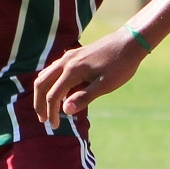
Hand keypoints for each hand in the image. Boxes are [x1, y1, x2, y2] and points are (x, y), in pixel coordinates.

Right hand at [32, 33, 148, 125]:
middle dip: (39, 103)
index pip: (53, 95)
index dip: (51, 112)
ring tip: (48, 108)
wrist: (130, 42)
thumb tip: (65, 110)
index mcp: (72, 70)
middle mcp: (66, 61)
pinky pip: (54, 69)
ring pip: (46, 75)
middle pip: (41, 83)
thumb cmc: (121, 65)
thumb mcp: (106, 85)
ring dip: (43, 92)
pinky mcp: (74, 54)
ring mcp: (69, 56)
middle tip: (43, 120)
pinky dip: (50, 82)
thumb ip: (84, 97)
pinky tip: (59, 92)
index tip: (55, 126)